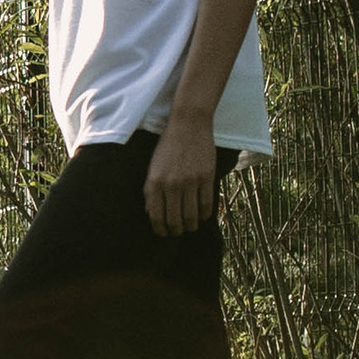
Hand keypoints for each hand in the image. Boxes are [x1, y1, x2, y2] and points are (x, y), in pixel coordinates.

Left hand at [144, 111, 219, 235]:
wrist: (188, 125)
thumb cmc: (168, 147)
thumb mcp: (152, 167)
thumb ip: (151, 190)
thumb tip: (152, 214)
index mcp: (154, 182)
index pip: (156, 216)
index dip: (160, 229)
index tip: (163, 233)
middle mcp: (171, 184)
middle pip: (175, 220)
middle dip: (176, 231)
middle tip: (178, 232)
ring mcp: (190, 182)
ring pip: (192, 216)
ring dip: (191, 226)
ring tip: (190, 227)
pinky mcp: (206, 178)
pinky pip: (207, 204)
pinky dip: (205, 215)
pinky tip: (202, 217)